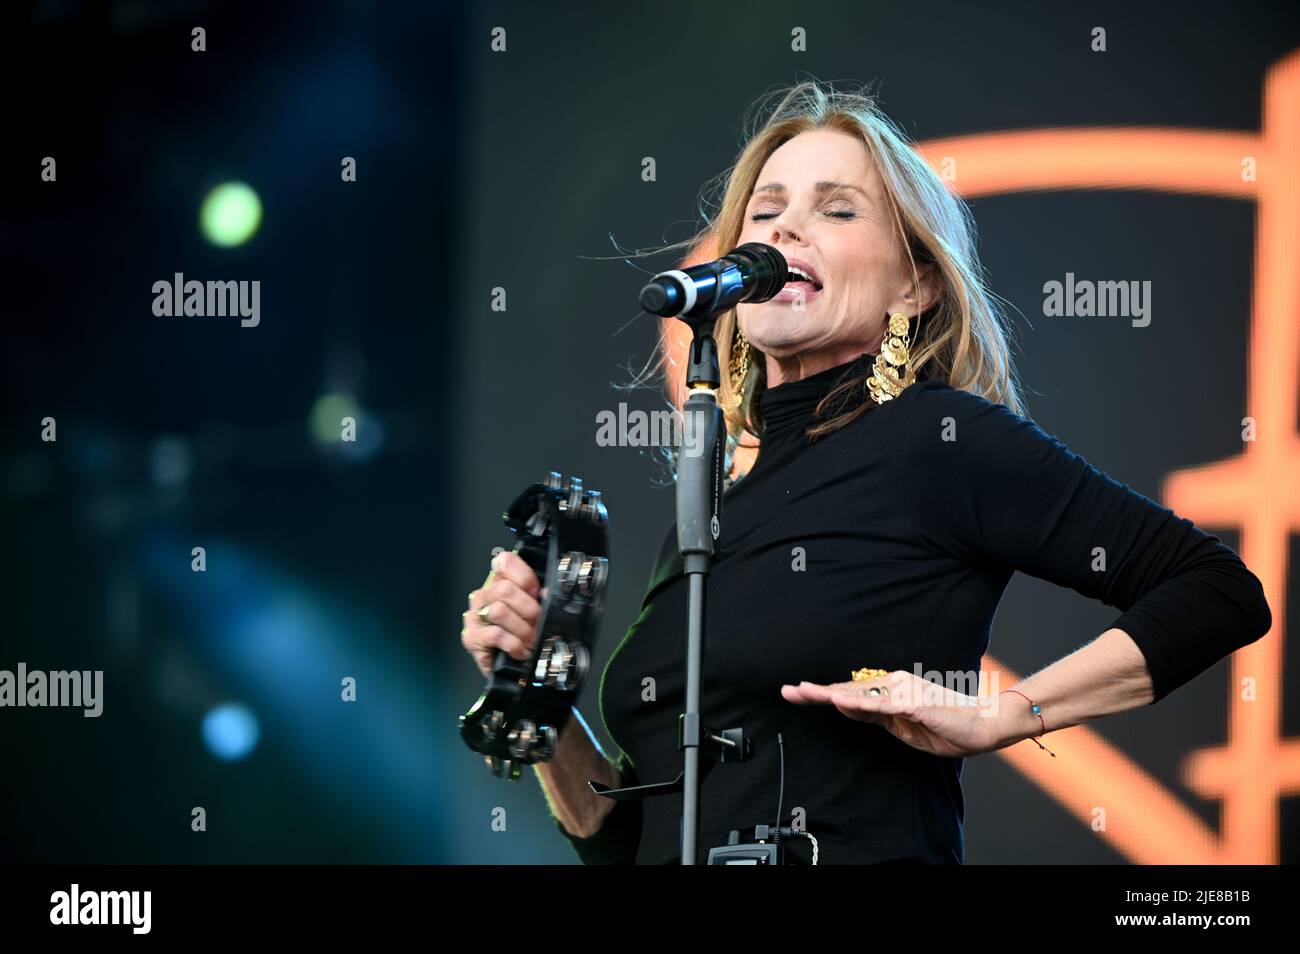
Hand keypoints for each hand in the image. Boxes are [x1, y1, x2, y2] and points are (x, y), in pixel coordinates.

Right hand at [461, 551, 544, 677]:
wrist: (511, 669)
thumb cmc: (522, 636)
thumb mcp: (534, 611)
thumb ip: (539, 597)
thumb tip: (547, 593)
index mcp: (498, 582)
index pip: (505, 562)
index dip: (525, 576)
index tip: (537, 592)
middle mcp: (484, 596)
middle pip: (504, 589)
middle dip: (528, 609)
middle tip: (537, 623)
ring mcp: (475, 616)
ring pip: (499, 611)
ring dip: (522, 629)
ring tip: (530, 640)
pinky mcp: (472, 638)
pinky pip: (496, 634)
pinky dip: (514, 644)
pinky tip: (519, 650)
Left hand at [780, 670, 1000, 757]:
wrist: (983, 727)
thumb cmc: (945, 726)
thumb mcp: (900, 725)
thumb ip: (873, 716)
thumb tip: (843, 705)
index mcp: (890, 691)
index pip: (850, 693)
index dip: (821, 693)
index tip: (796, 693)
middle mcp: (894, 686)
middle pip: (848, 690)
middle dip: (816, 692)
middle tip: (787, 691)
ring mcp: (904, 694)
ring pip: (860, 694)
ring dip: (831, 693)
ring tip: (805, 692)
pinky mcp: (915, 706)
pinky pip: (883, 706)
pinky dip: (860, 704)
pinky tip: (839, 702)